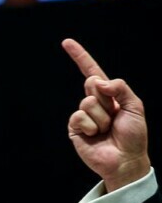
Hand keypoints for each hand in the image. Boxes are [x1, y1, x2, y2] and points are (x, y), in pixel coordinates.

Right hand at [64, 38, 149, 192]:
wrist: (126, 160)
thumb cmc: (134, 135)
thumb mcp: (135, 105)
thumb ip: (120, 88)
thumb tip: (96, 81)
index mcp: (109, 95)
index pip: (91, 72)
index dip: (80, 57)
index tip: (66, 42)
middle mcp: (94, 102)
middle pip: (92, 85)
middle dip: (106, 99)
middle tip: (114, 116)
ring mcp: (83, 115)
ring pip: (86, 102)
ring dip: (101, 117)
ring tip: (107, 130)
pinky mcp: (75, 128)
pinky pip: (79, 117)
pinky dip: (91, 126)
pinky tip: (96, 136)